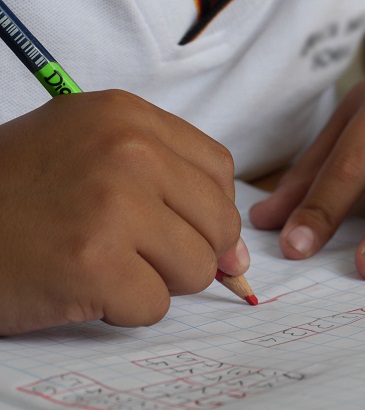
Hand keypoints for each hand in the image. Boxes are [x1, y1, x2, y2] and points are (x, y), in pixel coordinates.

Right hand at [0, 90, 247, 334]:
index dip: (209, 210)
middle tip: (135, 252)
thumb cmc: (21, 195)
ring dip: (156, 280)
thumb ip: (173, 191)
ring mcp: (112, 205)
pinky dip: (124, 308)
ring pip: (197, 268)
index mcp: (127, 116)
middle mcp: (126, 150)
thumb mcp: (95, 157)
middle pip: (219, 223)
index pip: (219, 170)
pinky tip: (82, 285)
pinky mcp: (94, 263)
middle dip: (188, 252)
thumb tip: (239, 256)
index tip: (187, 230)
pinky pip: (156, 305)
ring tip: (104, 264)